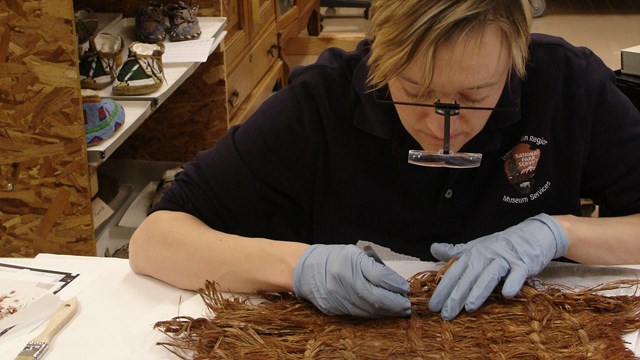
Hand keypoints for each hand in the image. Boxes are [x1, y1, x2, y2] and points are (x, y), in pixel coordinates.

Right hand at [293, 244, 410, 317]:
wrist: (306, 269)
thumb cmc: (334, 258)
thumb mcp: (354, 254)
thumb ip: (373, 266)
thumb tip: (395, 282)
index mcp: (351, 260)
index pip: (380, 276)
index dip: (396, 284)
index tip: (405, 289)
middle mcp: (345, 279)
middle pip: (377, 296)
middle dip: (395, 303)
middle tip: (406, 305)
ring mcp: (338, 295)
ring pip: (369, 309)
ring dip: (387, 311)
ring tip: (398, 310)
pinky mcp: (334, 308)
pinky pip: (359, 313)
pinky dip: (374, 314)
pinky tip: (382, 312)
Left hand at [428, 213, 568, 319]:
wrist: (531, 235)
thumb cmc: (500, 246)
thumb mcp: (476, 247)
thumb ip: (455, 251)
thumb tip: (433, 248)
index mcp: (472, 254)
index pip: (454, 273)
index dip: (442, 290)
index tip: (433, 307)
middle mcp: (485, 255)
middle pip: (468, 276)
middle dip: (455, 296)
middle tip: (446, 314)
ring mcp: (504, 259)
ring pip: (489, 275)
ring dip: (479, 291)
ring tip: (469, 307)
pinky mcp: (523, 263)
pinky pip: (518, 274)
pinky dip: (513, 283)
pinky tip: (507, 294)